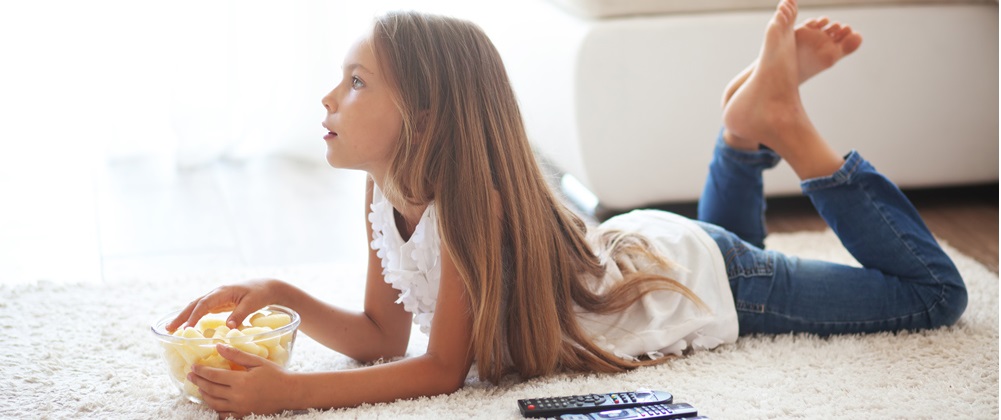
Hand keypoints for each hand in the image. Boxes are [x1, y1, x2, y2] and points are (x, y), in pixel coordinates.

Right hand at [166, 279, 284, 331]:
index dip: (194, 316)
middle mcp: (216, 294)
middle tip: (168, 329)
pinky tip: (187, 327)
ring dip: (184, 317)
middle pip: (194, 304)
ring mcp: (216, 298)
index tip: (186, 328)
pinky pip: (202, 310)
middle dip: (181, 316)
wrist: (266, 286)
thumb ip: (240, 314)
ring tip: (171, 329)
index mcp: (222, 292)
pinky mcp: (219, 303)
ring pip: (196, 307)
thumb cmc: (260, 293)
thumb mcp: (252, 304)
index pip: (204, 304)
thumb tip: (228, 327)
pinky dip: (193, 317)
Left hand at [188, 344, 294, 417]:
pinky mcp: (243, 414)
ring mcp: (239, 408)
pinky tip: (212, 401)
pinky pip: (223, 414)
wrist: (290, 393)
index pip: (213, 376)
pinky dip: (214, 408)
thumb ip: (236, 355)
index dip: (201, 370)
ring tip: (199, 387)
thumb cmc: (276, 374)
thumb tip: (218, 346)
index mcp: (240, 381)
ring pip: (213, 403)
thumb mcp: (257, 361)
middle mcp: (237, 396)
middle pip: (210, 389)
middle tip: (190, 375)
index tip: (194, 366)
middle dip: (198, 381)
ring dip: (203, 395)